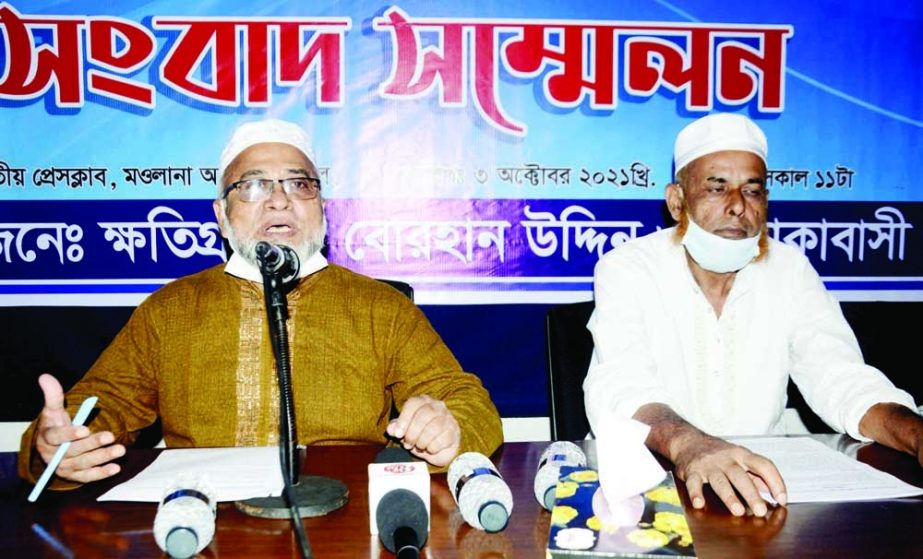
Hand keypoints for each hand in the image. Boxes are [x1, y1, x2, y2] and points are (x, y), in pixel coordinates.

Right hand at [34, 374, 124, 483]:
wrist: (54, 446)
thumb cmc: (56, 424)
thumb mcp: (53, 409)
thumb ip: (52, 394)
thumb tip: (45, 376)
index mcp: (46, 438)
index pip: (56, 437)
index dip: (69, 434)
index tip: (85, 429)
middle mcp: (53, 456)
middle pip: (72, 452)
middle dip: (92, 444)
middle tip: (111, 436)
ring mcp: (63, 468)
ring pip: (83, 464)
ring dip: (102, 458)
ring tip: (121, 449)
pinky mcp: (74, 476)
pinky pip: (87, 477)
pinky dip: (101, 474)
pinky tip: (115, 468)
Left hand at [386, 395, 460, 466]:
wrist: (437, 449)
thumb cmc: (419, 435)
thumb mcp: (405, 431)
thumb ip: (396, 428)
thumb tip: (391, 429)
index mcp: (423, 401)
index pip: (413, 403)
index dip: (404, 419)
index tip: (398, 434)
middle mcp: (438, 406)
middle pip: (424, 415)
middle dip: (412, 433)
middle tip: (407, 444)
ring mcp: (448, 418)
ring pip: (434, 427)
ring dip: (422, 441)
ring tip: (418, 447)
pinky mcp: (455, 431)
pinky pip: (443, 439)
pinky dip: (432, 447)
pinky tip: (429, 449)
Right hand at [672, 433, 786, 516]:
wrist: (687, 441)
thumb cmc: (717, 454)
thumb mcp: (740, 458)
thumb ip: (757, 475)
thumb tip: (774, 491)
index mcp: (742, 455)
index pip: (763, 465)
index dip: (775, 481)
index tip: (782, 499)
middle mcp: (726, 459)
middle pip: (741, 476)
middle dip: (751, 494)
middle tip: (761, 510)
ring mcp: (709, 465)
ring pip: (720, 481)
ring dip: (729, 496)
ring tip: (738, 511)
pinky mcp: (692, 471)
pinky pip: (694, 482)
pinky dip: (696, 493)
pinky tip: (699, 503)